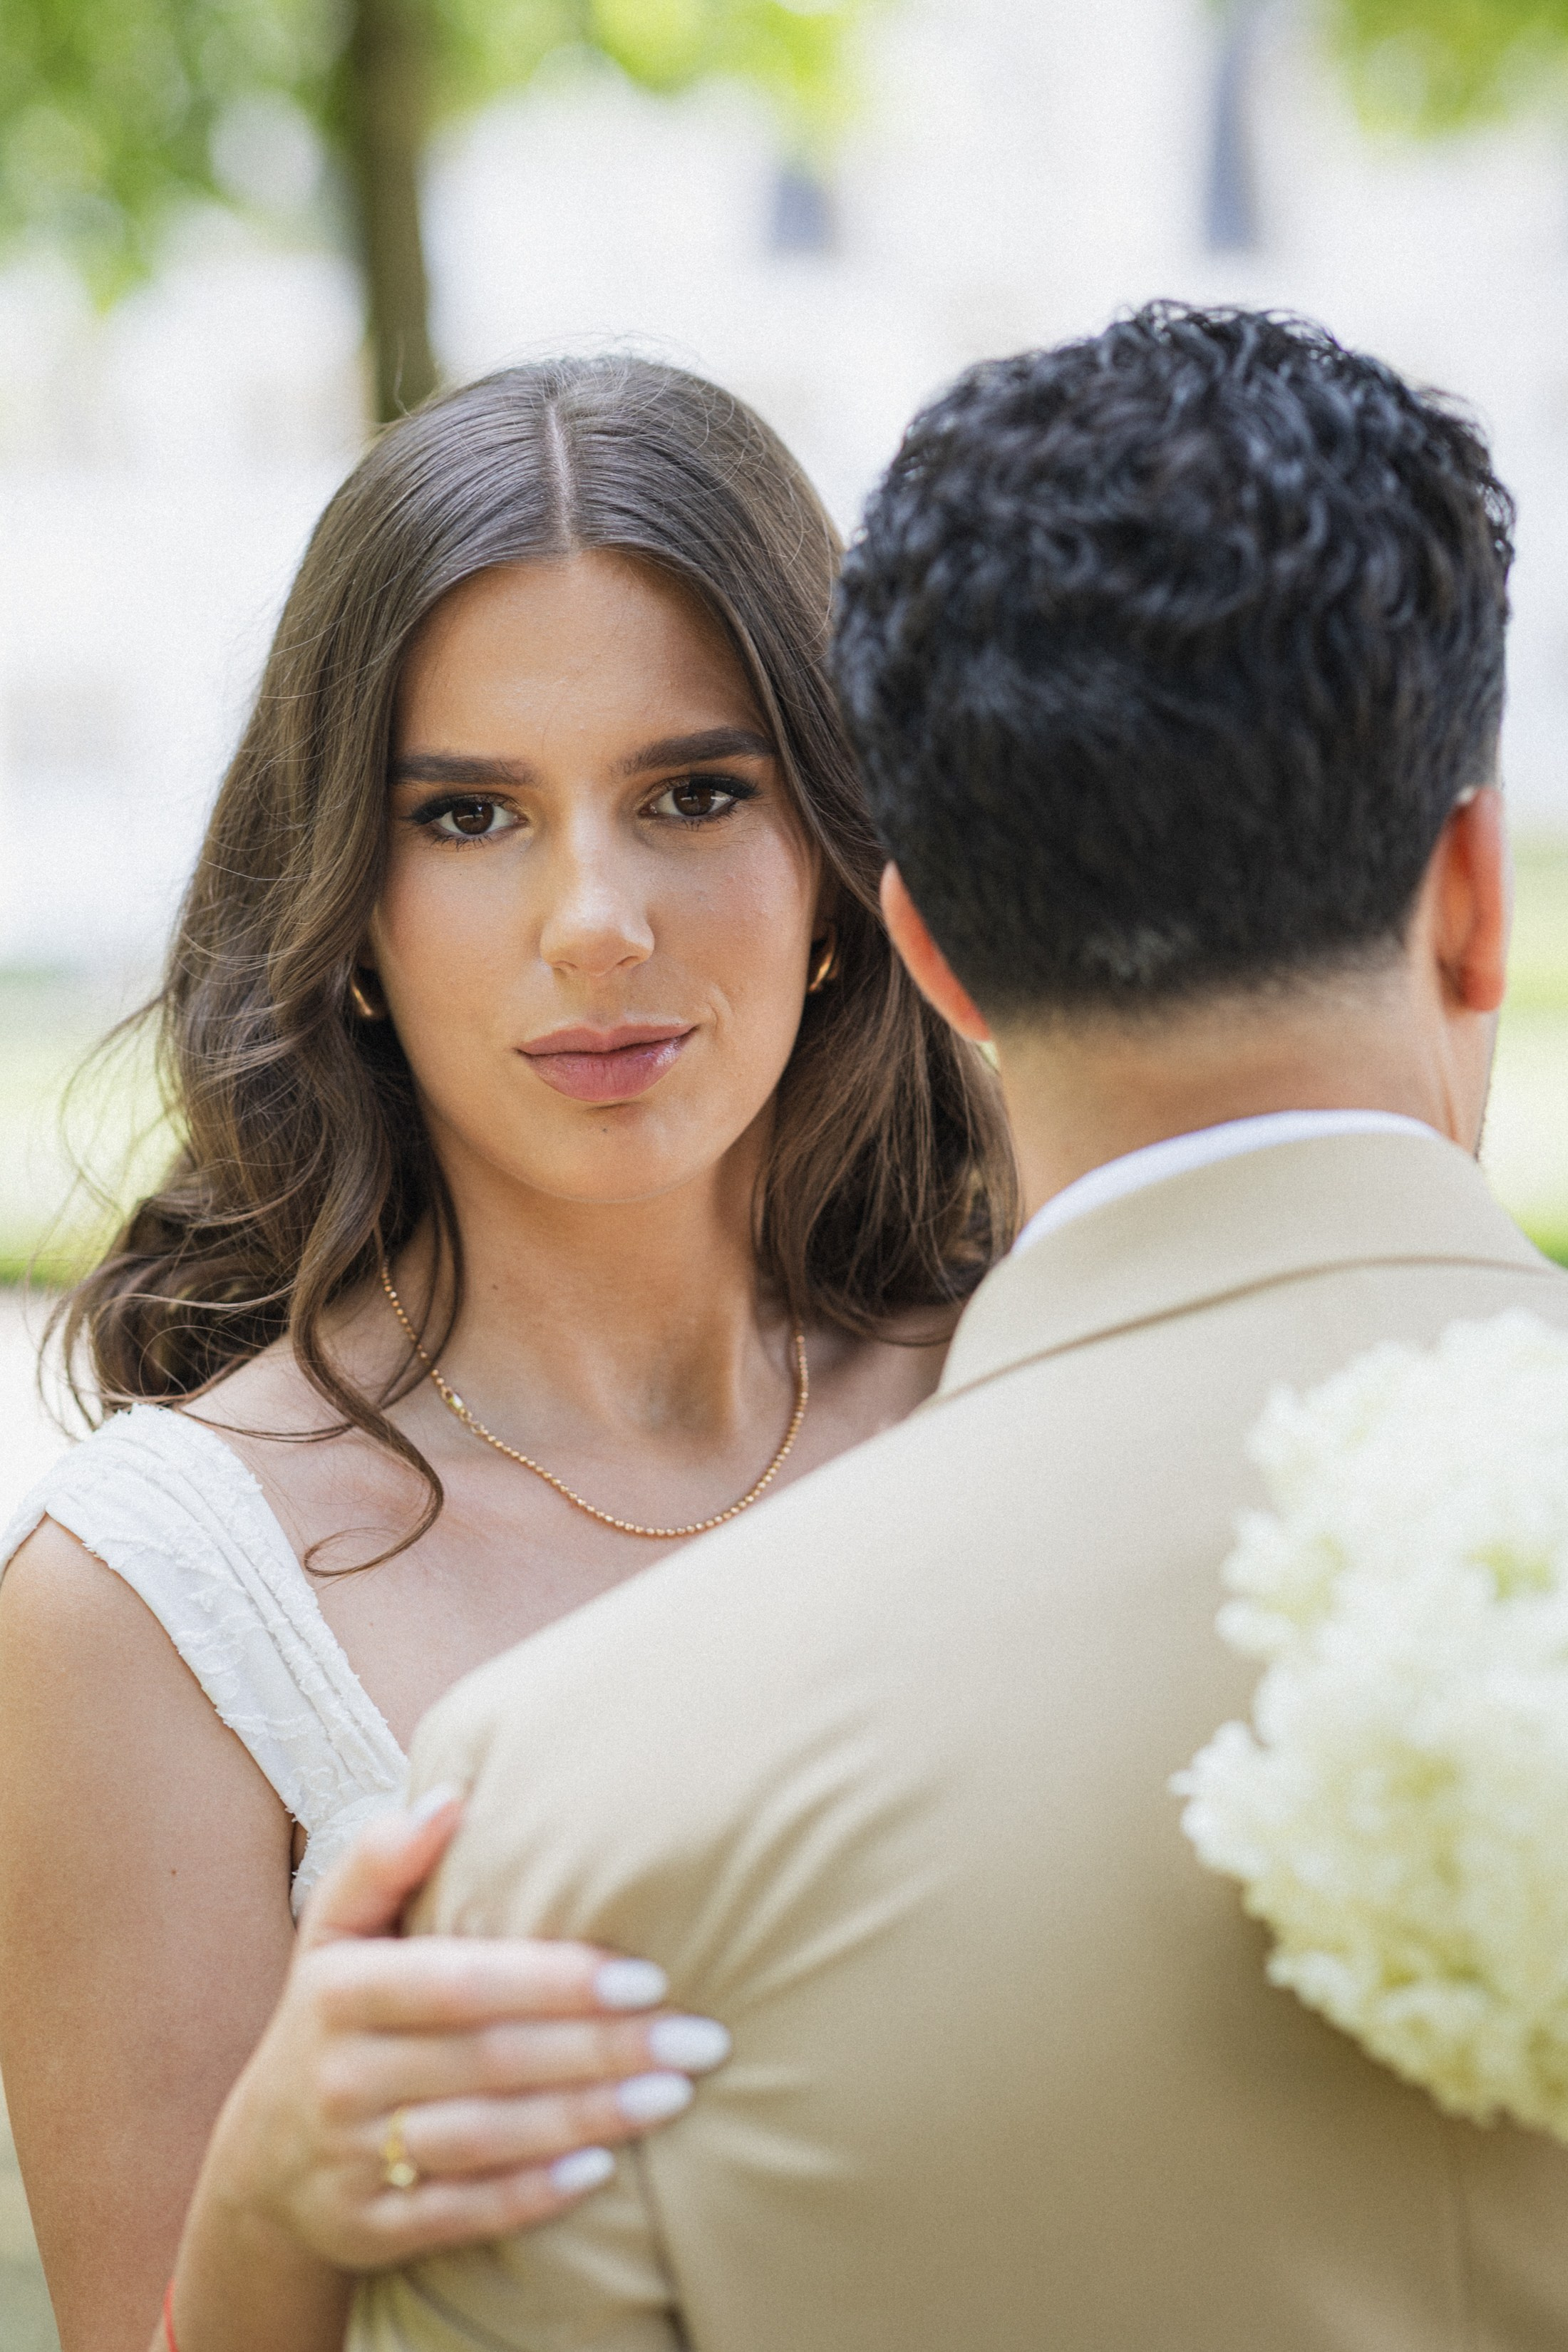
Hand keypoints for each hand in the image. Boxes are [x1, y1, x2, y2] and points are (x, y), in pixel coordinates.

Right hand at [197, 1786, 728, 2272]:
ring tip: (676, 2095)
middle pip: (489, 2060)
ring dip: (587, 2119)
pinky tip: (605, 2171)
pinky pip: (461, 2214)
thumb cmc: (333, 2013)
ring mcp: (352, 2160)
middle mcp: (341, 2076)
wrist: (261, 2157)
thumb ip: (382, 1858)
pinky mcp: (367, 2231)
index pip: (461, 1982)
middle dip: (602, 2050)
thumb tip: (452, 1796)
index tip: (647, 1976)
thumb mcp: (334, 1930)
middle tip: (699, 2039)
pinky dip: (533, 2195)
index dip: (554, 1980)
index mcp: (339, 1989)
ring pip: (486, 2139)